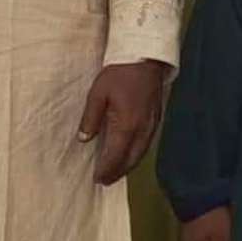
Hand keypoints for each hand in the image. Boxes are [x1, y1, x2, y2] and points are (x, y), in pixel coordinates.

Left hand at [78, 59, 169, 184]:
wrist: (145, 59)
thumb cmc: (118, 74)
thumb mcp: (97, 94)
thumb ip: (90, 119)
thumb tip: (85, 139)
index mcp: (126, 125)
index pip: (115, 156)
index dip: (106, 169)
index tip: (97, 179)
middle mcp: (142, 129)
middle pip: (130, 159)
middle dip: (117, 172)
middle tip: (104, 181)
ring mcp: (152, 125)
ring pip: (141, 153)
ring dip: (128, 166)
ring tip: (115, 173)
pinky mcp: (156, 119)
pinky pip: (147, 144)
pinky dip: (137, 154)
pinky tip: (129, 155)